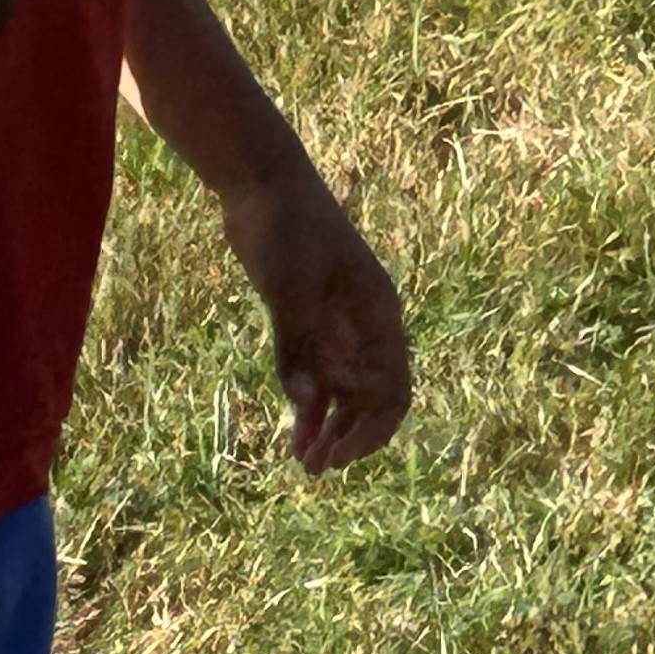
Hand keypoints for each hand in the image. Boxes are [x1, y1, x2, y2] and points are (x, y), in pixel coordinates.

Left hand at [218, 157, 412, 473]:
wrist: (262, 184)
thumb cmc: (287, 229)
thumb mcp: (291, 286)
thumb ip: (298, 344)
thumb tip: (304, 402)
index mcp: (377, 316)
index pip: (393, 389)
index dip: (372, 429)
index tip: (339, 455)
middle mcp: (363, 327)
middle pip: (372, 398)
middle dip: (350, 438)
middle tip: (315, 468)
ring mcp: (336, 325)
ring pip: (343, 392)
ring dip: (328, 428)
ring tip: (304, 462)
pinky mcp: (307, 320)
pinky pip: (315, 375)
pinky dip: (308, 405)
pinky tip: (294, 432)